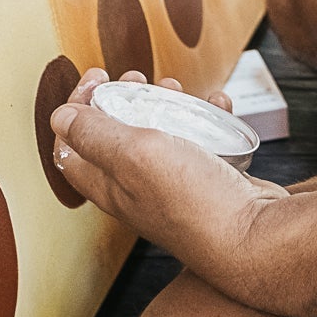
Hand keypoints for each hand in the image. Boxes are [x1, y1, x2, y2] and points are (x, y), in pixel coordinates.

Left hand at [48, 69, 297, 308]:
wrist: (256, 238)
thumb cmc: (194, 201)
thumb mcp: (134, 155)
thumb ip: (94, 135)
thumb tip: (60, 118)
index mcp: (111, 188)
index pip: (73, 148)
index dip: (76, 109)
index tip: (96, 78)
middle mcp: (139, 191)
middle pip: (117, 138)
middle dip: (122, 99)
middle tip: (136, 78)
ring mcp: (177, 189)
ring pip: (162, 137)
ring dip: (164, 104)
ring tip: (174, 87)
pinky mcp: (211, 184)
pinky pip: (203, 143)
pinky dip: (208, 118)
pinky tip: (217, 105)